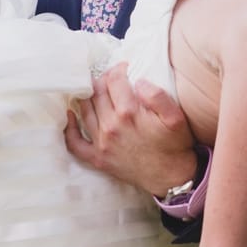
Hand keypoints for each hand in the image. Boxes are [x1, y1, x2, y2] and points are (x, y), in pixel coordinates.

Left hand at [65, 64, 199, 195]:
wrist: (171, 177)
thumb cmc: (174, 145)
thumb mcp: (176, 117)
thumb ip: (158, 96)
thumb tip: (138, 81)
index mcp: (128, 113)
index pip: (114, 81)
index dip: (118, 70)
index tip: (124, 68)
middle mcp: (110, 126)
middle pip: (96, 92)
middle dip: (102, 80)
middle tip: (111, 78)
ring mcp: (101, 143)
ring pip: (84, 110)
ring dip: (87, 96)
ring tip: (95, 90)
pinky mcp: (97, 158)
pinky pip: (75, 143)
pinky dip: (70, 128)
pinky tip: (71, 116)